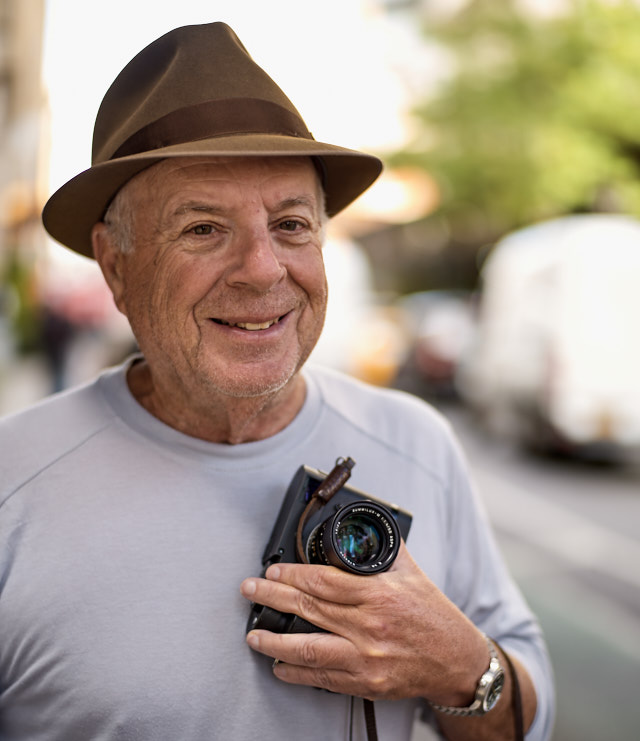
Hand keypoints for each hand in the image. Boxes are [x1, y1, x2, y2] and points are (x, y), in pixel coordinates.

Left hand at [240, 542, 487, 702]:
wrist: (456, 659)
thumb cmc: (433, 615)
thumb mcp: (411, 573)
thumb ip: (382, 551)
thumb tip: (361, 528)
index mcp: (378, 594)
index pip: (324, 582)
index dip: (292, 574)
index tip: (273, 570)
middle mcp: (369, 627)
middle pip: (309, 609)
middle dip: (273, 597)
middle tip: (250, 589)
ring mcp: (365, 658)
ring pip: (308, 648)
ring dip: (274, 642)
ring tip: (252, 635)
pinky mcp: (366, 682)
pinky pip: (322, 678)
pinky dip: (296, 673)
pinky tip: (278, 666)